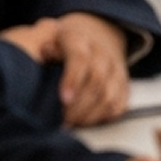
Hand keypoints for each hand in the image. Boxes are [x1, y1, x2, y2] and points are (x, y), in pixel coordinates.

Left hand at [0, 11, 128, 124]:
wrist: (96, 35)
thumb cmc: (62, 45)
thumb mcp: (46, 41)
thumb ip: (40, 51)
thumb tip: (37, 58)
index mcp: (79, 40)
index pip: (80, 57)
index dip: (72, 79)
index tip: (63, 99)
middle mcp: (102, 53)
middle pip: (97, 80)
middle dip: (77, 107)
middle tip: (60, 122)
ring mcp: (115, 69)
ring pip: (109, 96)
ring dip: (89, 116)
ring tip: (71, 124)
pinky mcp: (123, 85)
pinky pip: (118, 106)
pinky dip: (102, 118)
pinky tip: (86, 122)